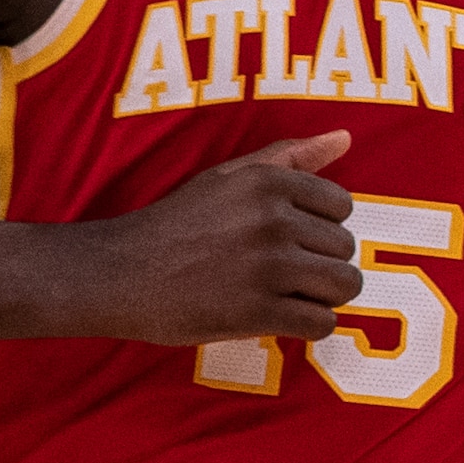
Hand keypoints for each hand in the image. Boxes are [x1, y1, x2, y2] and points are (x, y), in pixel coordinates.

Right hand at [77, 133, 357, 343]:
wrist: (118, 273)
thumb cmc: (176, 224)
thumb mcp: (226, 177)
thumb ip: (288, 156)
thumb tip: (345, 137)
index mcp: (267, 182)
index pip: (342, 206)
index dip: (317, 226)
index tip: (283, 235)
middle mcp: (271, 220)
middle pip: (345, 249)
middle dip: (318, 262)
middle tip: (273, 269)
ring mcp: (267, 267)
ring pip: (345, 286)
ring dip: (320, 295)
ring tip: (281, 291)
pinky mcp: (259, 311)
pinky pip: (323, 324)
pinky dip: (306, 325)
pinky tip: (275, 315)